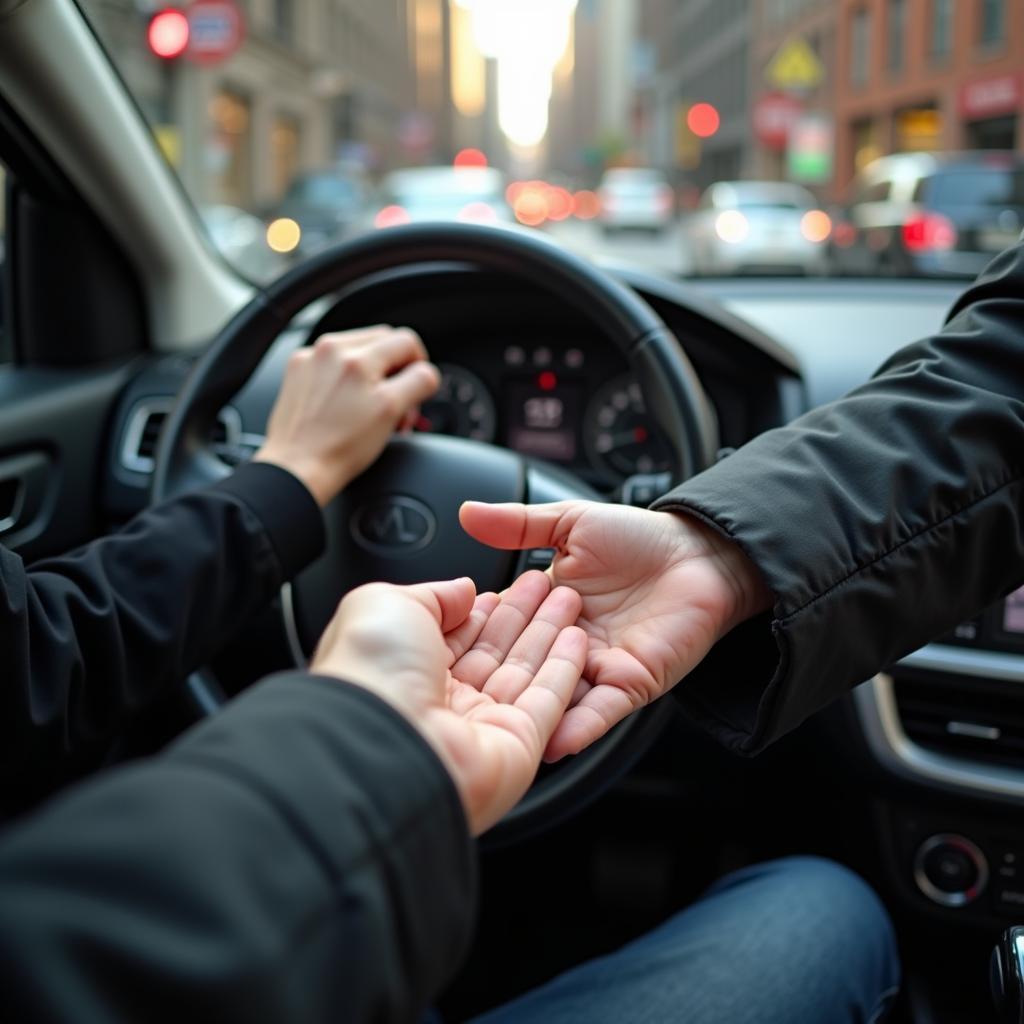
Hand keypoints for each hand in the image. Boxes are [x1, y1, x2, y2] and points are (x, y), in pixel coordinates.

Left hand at [254, 325, 439, 505]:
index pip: (407, 341)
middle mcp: (331, 349)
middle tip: (397, 403)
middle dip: (396, 370)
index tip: (416, 388)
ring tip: (372, 407)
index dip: (419, 367)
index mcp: (357, 357)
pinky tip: (348, 406)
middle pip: (382, 341)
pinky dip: (347, 379)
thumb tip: (426, 373)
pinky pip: (334, 363)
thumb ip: (418, 382)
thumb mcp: (392, 411)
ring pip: (359, 351)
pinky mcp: (299, 371)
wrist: (297, 467)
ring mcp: (312, 358)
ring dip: (373, 374)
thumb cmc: (340, 448)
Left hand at [310, 572, 586, 834]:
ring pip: (526, 673)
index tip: (514, 582)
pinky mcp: (516, 747)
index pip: (458, 637)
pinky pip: (547, 703)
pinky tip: (578, 640)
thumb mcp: (386, 603)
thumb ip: (432, 593)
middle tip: (552, 586)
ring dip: (551, 636)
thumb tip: (462, 590)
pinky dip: (565, 671)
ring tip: (572, 600)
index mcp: (406, 670)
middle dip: (526, 617)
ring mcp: (481, 727)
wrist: (380, 739)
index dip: (488, 609)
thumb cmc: (369, 672)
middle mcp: (444, 703)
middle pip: (497, 653)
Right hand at [459, 501, 772, 760]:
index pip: (503, 630)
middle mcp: (566, 644)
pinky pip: (600, 713)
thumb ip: (518, 524)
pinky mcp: (629, 684)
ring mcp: (596, 668)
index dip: (477, 636)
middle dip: (494, 685)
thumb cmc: (641, 539)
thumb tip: (467, 513)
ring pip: (556, 697)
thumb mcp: (571, 524)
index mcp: (545, 610)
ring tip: (497, 735)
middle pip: (523, 670)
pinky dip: (579, 728)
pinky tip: (554, 742)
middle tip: (459, 698)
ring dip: (531, 715)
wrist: (701, 554)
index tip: (442, 646)